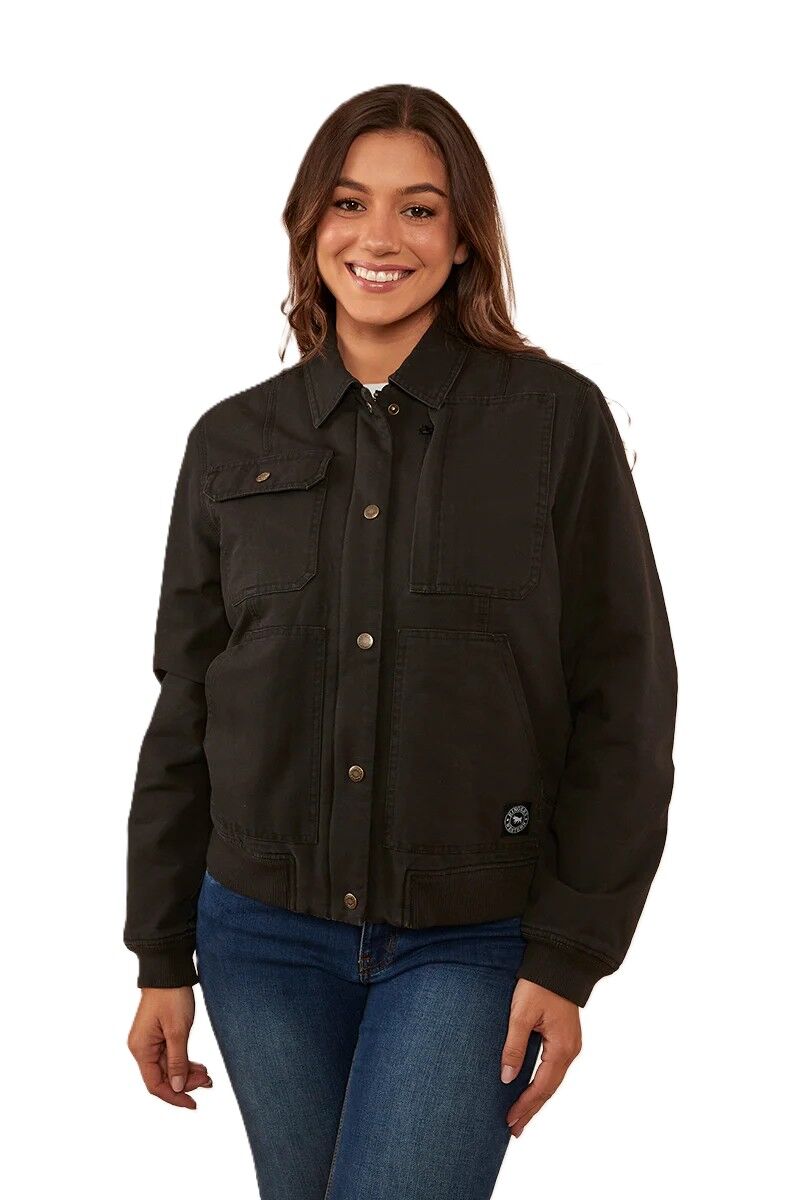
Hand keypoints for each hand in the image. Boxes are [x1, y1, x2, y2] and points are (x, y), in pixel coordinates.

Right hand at [127, 986, 212, 1108]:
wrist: (168, 971)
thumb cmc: (171, 997)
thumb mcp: (178, 1030)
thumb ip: (178, 1061)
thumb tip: (178, 1088)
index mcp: (141, 1049)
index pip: (155, 1085)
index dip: (174, 1097)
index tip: (193, 1104)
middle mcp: (142, 1049)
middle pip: (162, 1078)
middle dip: (185, 1084)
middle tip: (208, 1082)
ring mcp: (149, 1042)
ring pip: (168, 1068)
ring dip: (187, 1074)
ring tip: (207, 1076)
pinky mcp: (158, 1036)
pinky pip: (170, 1057)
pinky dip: (184, 1063)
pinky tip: (199, 1067)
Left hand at [501, 978, 581, 1136]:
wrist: (558, 961)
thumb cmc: (539, 984)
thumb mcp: (521, 1014)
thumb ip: (514, 1046)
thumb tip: (506, 1077)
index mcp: (562, 1048)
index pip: (542, 1086)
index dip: (525, 1105)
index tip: (509, 1121)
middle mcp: (570, 1050)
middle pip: (549, 1088)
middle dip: (531, 1109)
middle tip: (514, 1129)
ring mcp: (570, 1044)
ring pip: (552, 1080)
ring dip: (536, 1098)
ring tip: (520, 1115)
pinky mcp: (565, 1037)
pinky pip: (554, 1068)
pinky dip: (541, 1082)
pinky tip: (532, 1088)